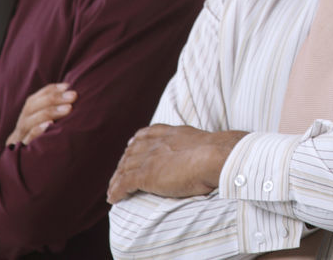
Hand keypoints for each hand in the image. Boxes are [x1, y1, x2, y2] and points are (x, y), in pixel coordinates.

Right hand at [6, 82, 75, 145]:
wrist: (22, 163)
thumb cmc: (41, 137)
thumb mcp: (44, 121)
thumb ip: (53, 108)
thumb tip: (71, 92)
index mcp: (27, 114)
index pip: (36, 97)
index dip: (52, 90)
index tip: (68, 86)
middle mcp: (22, 123)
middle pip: (31, 106)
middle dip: (54, 98)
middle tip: (74, 96)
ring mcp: (21, 136)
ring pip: (29, 121)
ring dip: (49, 112)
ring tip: (68, 109)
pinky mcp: (23, 150)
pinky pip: (28, 139)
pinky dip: (38, 130)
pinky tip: (50, 125)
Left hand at [107, 124, 248, 203]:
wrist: (216, 157)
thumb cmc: (220, 154)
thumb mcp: (207, 144)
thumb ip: (200, 148)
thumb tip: (212, 155)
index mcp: (172, 133)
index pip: (148, 134)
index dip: (136, 141)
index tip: (131, 145)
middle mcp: (158, 143)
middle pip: (133, 151)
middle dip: (124, 162)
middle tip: (119, 172)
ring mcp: (151, 158)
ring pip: (125, 168)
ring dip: (116, 179)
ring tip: (112, 189)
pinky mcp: (146, 174)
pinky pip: (125, 183)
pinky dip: (116, 191)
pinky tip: (112, 198)